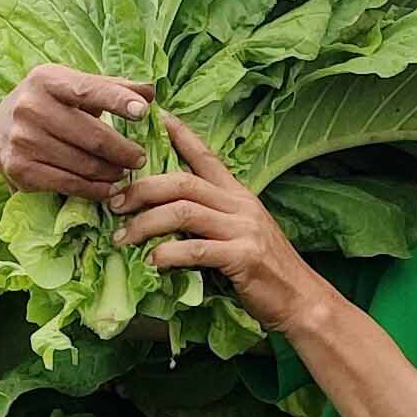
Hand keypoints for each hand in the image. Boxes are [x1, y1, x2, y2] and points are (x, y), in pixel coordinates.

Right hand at [0, 65, 152, 201]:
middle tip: (139, 158)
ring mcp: (23, 140)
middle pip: (92, 136)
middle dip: (123, 151)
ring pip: (83, 164)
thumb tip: (150, 90)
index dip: (118, 100)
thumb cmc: (49, 103)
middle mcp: (31, 107)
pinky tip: (108, 189)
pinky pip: (68, 184)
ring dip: (111, 173)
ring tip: (124, 174)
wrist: (0, 127)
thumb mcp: (73, 86)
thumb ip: (112, 87)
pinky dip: (94, 190)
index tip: (143, 111)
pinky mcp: (19, 168)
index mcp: (47, 80)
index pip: (89, 90)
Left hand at [112, 117, 327, 331]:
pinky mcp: (242, 257)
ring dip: (145, 223)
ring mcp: (243, 229)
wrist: (301, 299)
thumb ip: (211, 219)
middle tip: (115, 203)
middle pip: (182, 181)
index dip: (180, 135)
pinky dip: (169, 253)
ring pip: (183, 211)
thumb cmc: (265, 271)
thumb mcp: (240, 233)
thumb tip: (168, 217)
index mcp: (238, 195)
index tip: (156, 118)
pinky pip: (197, 249)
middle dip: (142, 189)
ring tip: (123, 237)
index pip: (206, 156)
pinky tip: (153, 261)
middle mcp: (240, 204)